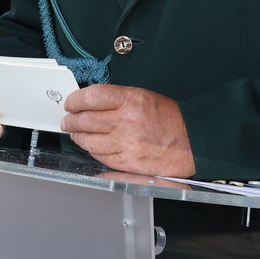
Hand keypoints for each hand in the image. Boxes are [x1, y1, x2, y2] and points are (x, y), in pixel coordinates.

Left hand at [62, 84, 194, 176]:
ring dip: (78, 136)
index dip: (75, 100)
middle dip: (71, 120)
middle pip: (85, 119)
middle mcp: (126, 121)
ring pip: (89, 141)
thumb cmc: (170, 118)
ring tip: (75, 133)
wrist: (192, 142)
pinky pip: (101, 156)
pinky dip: (92, 151)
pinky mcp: (127, 162)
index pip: (91, 96)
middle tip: (67, 120)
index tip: (70, 102)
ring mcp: (125, 144)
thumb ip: (117, 99)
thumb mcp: (144, 96)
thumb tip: (91, 103)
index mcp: (130, 99)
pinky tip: (91, 146)